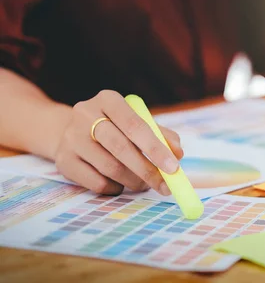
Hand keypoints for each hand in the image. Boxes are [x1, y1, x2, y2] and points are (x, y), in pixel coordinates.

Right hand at [53, 90, 183, 194]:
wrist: (72, 132)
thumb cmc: (115, 127)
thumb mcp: (137, 122)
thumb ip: (161, 134)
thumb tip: (178, 153)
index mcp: (108, 100)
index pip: (135, 125)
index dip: (156, 148)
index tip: (174, 167)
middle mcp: (85, 115)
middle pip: (121, 148)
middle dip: (148, 170)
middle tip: (165, 185)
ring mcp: (71, 138)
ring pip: (110, 168)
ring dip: (134, 181)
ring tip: (145, 184)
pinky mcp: (63, 162)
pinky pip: (96, 183)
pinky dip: (115, 188)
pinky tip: (120, 184)